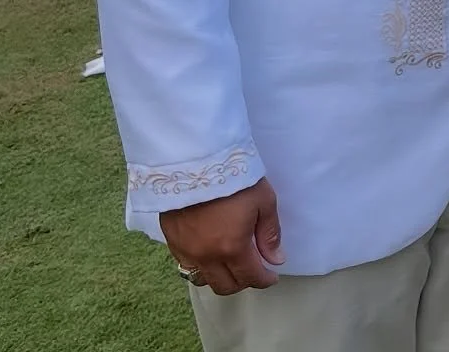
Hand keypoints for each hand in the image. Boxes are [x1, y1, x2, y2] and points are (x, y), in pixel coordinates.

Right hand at [161, 178, 284, 295]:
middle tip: (254, 269)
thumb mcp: (263, 201)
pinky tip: (211, 254)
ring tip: (232, 264)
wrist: (196, 161)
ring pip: (204, 281)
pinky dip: (202, 268)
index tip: (272, 276)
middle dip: (244, 282)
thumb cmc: (235, 178)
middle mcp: (207, 257)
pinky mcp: (172, 243)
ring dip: (221, 278)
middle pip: (226, 286)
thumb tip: (276, 260)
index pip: (250, 277)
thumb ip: (270, 234)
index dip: (264, 280)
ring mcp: (186, 252)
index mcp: (232, 248)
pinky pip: (187, 267)